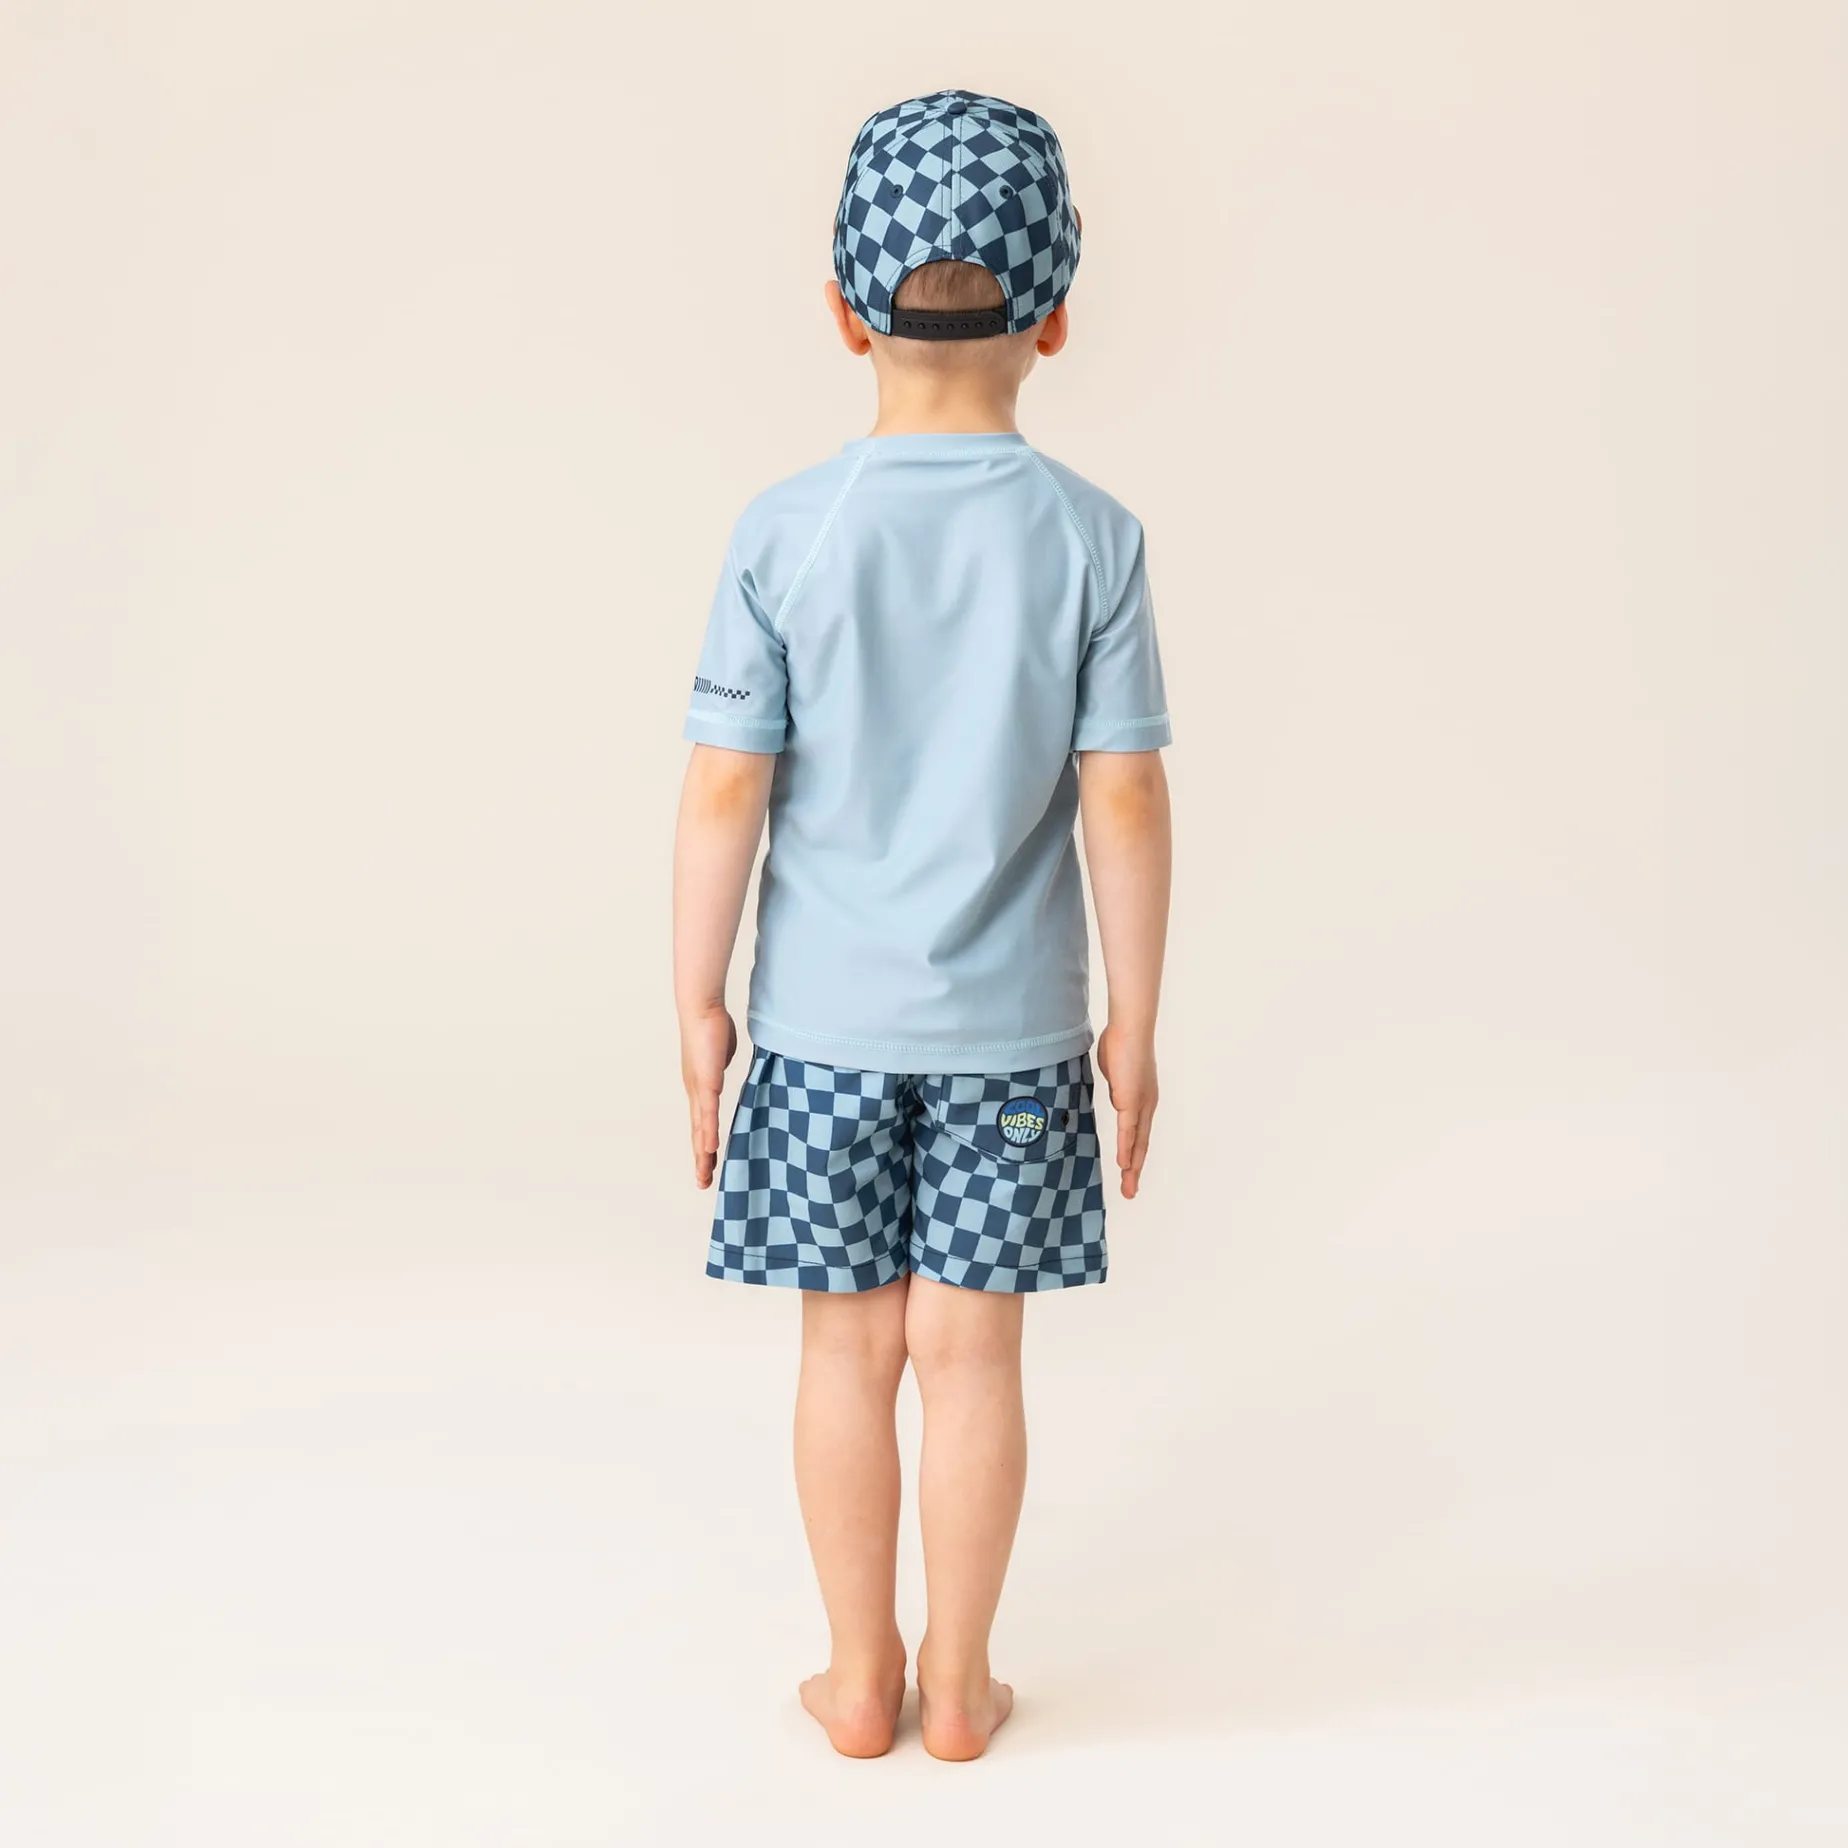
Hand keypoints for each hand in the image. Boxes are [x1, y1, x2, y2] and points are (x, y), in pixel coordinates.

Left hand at [681, 1005, 737, 1187]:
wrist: (701, 1009)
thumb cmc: (712, 1027)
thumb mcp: (721, 1056)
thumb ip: (722, 1070)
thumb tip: (725, 1073)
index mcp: (699, 1088)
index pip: (701, 1122)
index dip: (704, 1144)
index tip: (707, 1163)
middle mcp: (695, 1092)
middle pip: (697, 1132)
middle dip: (701, 1158)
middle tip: (703, 1182)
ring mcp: (698, 1088)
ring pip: (700, 1128)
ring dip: (702, 1152)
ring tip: (704, 1173)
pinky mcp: (705, 1081)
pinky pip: (707, 1111)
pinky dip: (707, 1131)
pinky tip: (709, 1147)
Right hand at [1095, 1020, 1157, 1198]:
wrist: (1130, 1028)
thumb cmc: (1121, 1043)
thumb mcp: (1116, 1073)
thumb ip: (1117, 1089)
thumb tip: (1114, 1098)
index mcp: (1143, 1100)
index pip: (1139, 1134)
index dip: (1134, 1154)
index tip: (1129, 1172)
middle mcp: (1146, 1106)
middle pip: (1141, 1145)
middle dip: (1135, 1171)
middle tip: (1130, 1192)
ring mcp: (1141, 1105)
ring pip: (1137, 1143)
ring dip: (1132, 1168)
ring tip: (1128, 1188)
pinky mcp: (1132, 1101)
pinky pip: (1128, 1131)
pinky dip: (1126, 1150)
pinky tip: (1123, 1166)